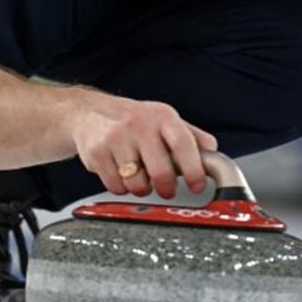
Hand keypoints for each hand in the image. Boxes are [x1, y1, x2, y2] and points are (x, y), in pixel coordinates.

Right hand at [69, 94, 217, 199]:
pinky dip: (121, 187)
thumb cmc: (132, 119)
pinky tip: (120, 172)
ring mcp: (116, 138)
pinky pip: (116, 187)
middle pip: (160, 171)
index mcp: (162, 116)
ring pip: (137, 184)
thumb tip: (213, 154)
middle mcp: (139, 124)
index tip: (197, 185)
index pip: (184, 144)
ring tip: (138, 174)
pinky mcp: (96, 153)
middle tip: (166, 189)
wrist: (88, 112)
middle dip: (166, 188)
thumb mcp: (163, 119)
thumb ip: (191, 136)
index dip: (194, 169)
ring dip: (141, 187)